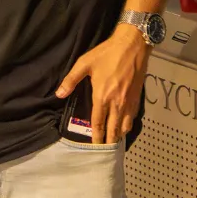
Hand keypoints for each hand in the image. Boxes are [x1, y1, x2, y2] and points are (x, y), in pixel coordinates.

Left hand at [56, 29, 148, 144]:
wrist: (132, 45)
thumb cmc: (107, 54)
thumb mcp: (85, 63)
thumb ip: (71, 80)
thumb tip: (59, 94)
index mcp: (102, 97)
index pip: (98, 123)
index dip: (96, 137)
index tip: (94, 148)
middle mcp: (117, 104)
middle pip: (113, 130)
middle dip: (108, 142)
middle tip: (103, 152)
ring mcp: (129, 102)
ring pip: (124, 126)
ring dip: (118, 136)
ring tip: (113, 142)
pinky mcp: (137, 98)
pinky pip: (132, 118)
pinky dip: (127, 126)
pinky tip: (124, 127)